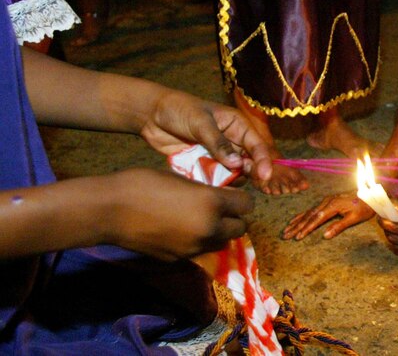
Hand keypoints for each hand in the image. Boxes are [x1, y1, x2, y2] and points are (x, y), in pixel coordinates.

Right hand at [105, 168, 253, 260]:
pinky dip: (197, 242)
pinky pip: (198, 251)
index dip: (241, 199)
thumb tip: (219, 195)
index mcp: (211, 203)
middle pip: (240, 229)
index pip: (247, 205)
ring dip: (218, 232)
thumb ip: (206, 190)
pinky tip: (180, 230)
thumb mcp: (182, 179)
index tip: (232, 195)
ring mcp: (193, 248)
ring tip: (201, 220)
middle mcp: (208, 229)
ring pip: (221, 242)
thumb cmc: (143, 184)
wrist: (109, 210)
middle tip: (220, 209)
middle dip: (234, 218)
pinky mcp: (178, 259)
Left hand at [139, 90, 272, 182]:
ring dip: (229, 180)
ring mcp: (218, 154)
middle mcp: (232, 141)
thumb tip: (237, 164)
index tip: (265, 176)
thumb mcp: (200, 123)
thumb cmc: (179, 110)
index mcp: (237, 125)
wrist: (151, 115)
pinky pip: (215, 177)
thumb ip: (218, 144)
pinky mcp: (204, 164)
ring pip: (233, 173)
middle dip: (248, 173)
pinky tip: (209, 186)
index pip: (256, 145)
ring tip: (220, 182)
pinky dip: (214, 183)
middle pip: (249, 162)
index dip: (264, 160)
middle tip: (239, 179)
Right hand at [282, 193, 374, 239]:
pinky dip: (302, 215)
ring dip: (297, 222)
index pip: (316, 219)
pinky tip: (295, 220)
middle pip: (309, 216)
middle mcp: (327, 201)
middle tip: (286, 235)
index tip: (298, 237)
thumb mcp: (354, 218)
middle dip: (297, 226)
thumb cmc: (364, 207)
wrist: (371, 195)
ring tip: (286, 230)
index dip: (306, 228)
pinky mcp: (327, 201)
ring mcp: (326, 200)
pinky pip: (312, 209)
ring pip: (308, 212)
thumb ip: (339, 226)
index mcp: (333, 205)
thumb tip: (325, 236)